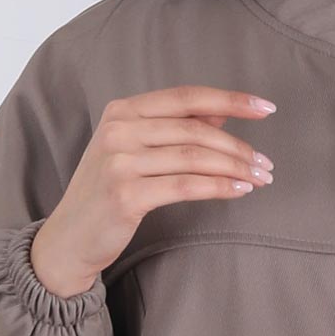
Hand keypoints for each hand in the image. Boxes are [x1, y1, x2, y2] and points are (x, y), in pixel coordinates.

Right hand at [29, 84, 277, 297]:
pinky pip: (186, 186)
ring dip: (235, 167)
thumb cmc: (107, 192)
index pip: (186, 97)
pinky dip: (218, 186)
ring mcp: (119, 161)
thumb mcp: (134, 150)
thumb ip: (175, 128)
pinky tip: (239, 190)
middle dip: (239, 145)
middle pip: (195, 129)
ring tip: (259, 178)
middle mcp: (118, 130)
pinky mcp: (125, 194)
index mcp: (122, 111)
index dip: (230, 100)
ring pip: (194, 157)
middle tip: (266, 163)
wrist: (68, 238)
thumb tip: (222, 113)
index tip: (265, 108)